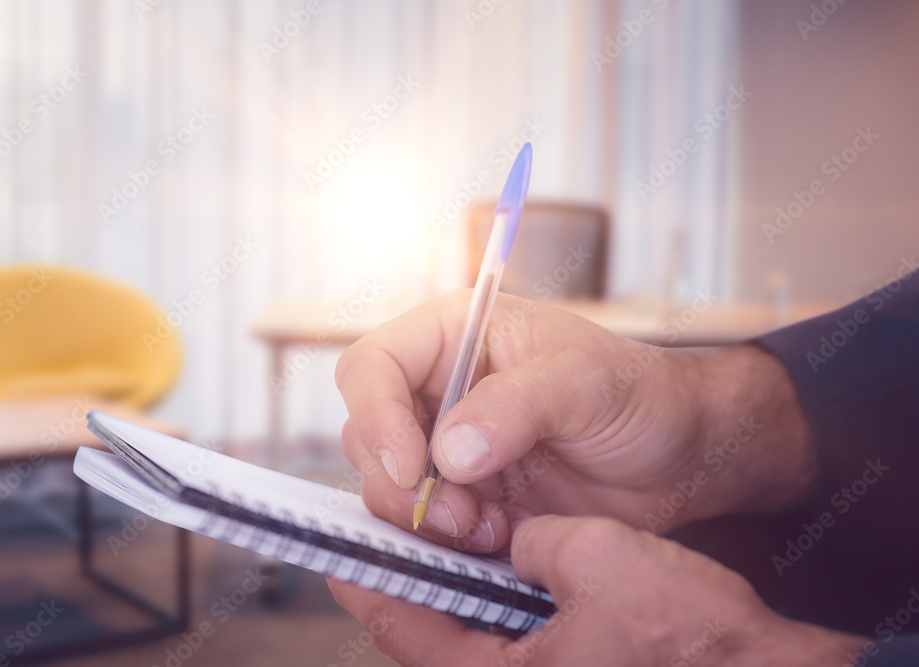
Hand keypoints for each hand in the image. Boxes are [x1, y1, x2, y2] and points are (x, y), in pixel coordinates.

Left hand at [328, 515, 864, 665]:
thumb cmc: (688, 635)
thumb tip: (511, 541)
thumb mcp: (595, 559)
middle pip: (429, 637)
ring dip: (457, 591)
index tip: (345, 553)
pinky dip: (498, 603)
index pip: (403, 629)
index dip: (369, 583)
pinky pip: (511, 641)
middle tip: (394, 535)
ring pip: (470, 638)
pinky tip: (507, 564)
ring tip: (445, 539)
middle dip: (411, 584)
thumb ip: (531, 542)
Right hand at [335, 291, 814, 550]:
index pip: (373, 367)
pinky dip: (453, 543)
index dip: (376, 416)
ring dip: (427, 520)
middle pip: (368, 436)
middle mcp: (439, 390)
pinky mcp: (467, 497)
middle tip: (457, 514)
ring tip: (490, 527)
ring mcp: (449, 446)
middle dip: (401, 483)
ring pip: (390, 489)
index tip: (410, 465)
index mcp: (454, 337)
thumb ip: (516, 407)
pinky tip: (503, 537)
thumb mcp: (583, 383)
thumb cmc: (635, 392)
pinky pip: (428, 526)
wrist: (676, 454)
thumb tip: (449, 451)